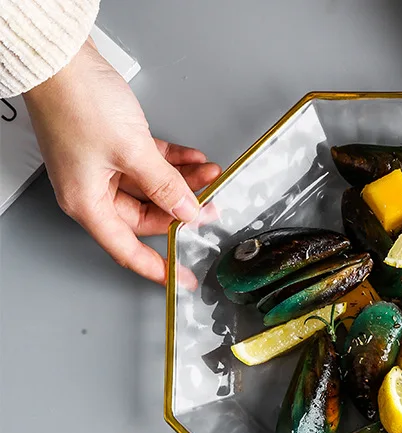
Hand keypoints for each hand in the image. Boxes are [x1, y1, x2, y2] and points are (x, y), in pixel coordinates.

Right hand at [24, 39, 221, 286]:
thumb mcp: (133, 152)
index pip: (129, 250)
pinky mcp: (111, 146)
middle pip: (147, 217)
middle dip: (182, 210)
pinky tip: (194, 160)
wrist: (60, 56)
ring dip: (183, 183)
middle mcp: (93, 191)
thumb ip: (166, 186)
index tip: (184, 277)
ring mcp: (103, 168)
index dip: (159, 267)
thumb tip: (188, 212)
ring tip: (210, 176)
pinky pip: (148, 165)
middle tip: (211, 205)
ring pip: (152, 189)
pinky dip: (172, 164)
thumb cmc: (77, 101)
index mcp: (88, 204)